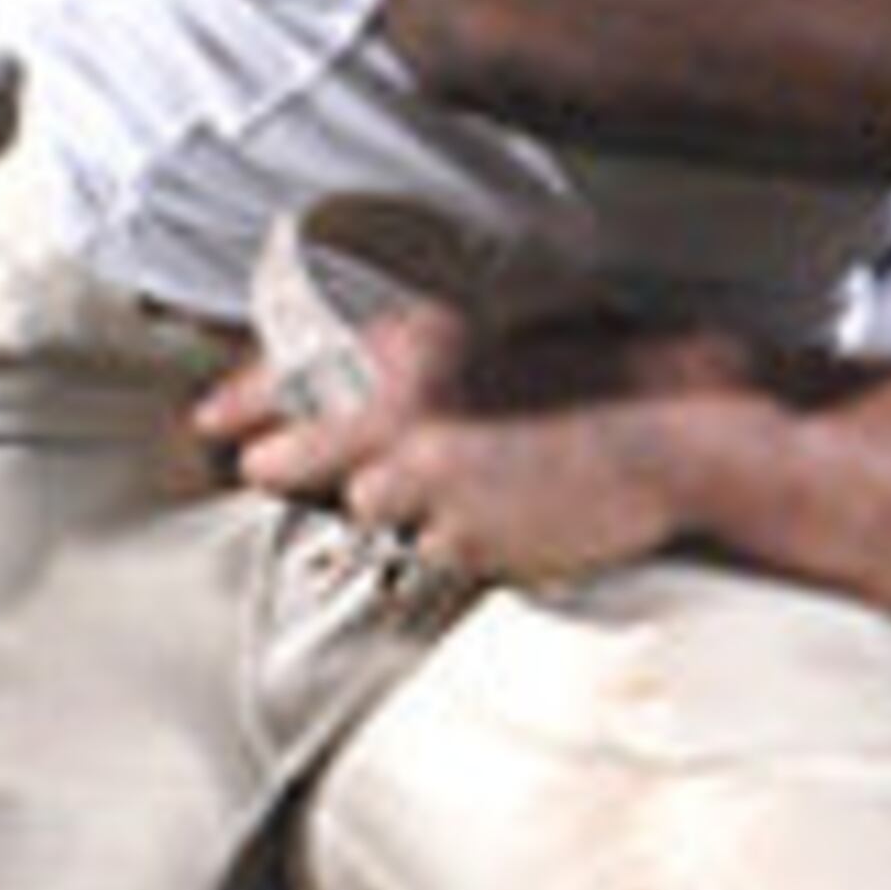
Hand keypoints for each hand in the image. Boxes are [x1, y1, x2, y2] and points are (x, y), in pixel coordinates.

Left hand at [203, 222, 749, 589]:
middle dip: (288, 469)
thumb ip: (413, 365)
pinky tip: (515, 509)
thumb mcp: (493, 341)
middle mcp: (398, 406)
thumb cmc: (602, 376)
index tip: (211, 423)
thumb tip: (339, 389)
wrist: (679, 434)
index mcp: (408, 340)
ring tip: (477, 482)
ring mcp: (426, 479)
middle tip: (285, 471)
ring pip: (367, 510)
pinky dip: (462, 538)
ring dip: (401, 506)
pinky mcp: (459, 538)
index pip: (285, 374)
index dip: (240, 403)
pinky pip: (432, 549)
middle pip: (285, 460)